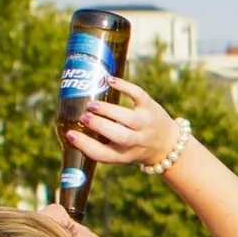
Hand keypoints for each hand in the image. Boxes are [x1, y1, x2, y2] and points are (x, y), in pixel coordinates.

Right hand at [64, 78, 184, 168]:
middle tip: (84, 117)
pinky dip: (124, 86)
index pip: (103, 154)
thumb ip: (99, 143)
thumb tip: (69, 127)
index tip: (70, 134)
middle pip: (118, 136)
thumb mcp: (118, 152)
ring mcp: (145, 124)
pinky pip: (138, 95)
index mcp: (123, 155)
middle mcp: (136, 142)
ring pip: (128, 118)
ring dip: (108, 110)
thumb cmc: (133, 147)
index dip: (85, 145)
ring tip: (92, 104)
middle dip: (99, 125)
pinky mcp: (151, 108)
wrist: (168, 145)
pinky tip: (109, 81)